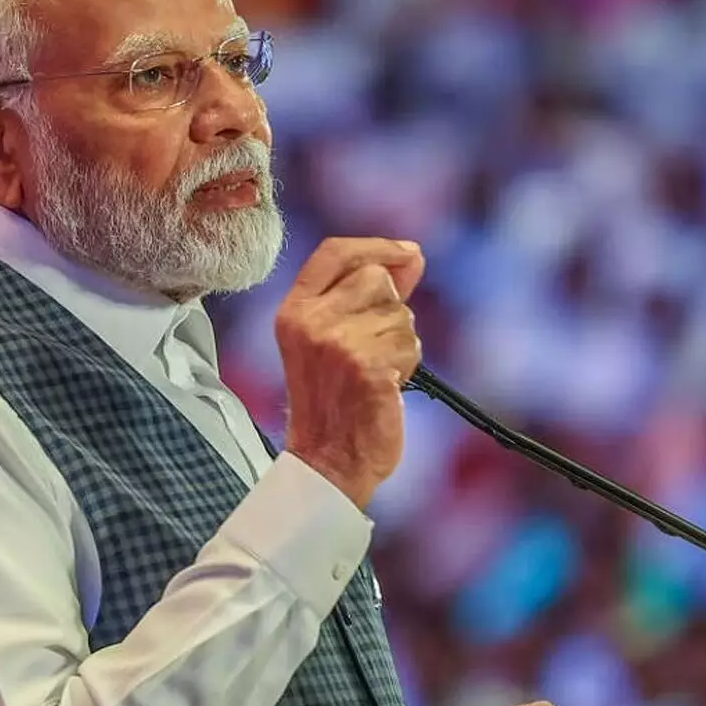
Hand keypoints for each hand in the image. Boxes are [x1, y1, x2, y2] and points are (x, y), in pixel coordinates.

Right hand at [275, 237, 425, 507]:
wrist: (329, 458)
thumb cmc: (335, 399)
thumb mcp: (334, 337)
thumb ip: (368, 294)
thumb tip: (411, 256)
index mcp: (294, 310)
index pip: (335, 252)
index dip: (377, 247)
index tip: (409, 254)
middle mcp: (310, 321)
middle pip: (377, 279)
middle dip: (391, 310)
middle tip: (374, 349)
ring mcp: (337, 344)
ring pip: (401, 315)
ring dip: (401, 343)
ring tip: (375, 373)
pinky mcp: (367, 367)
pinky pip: (410, 345)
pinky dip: (407, 366)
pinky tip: (385, 388)